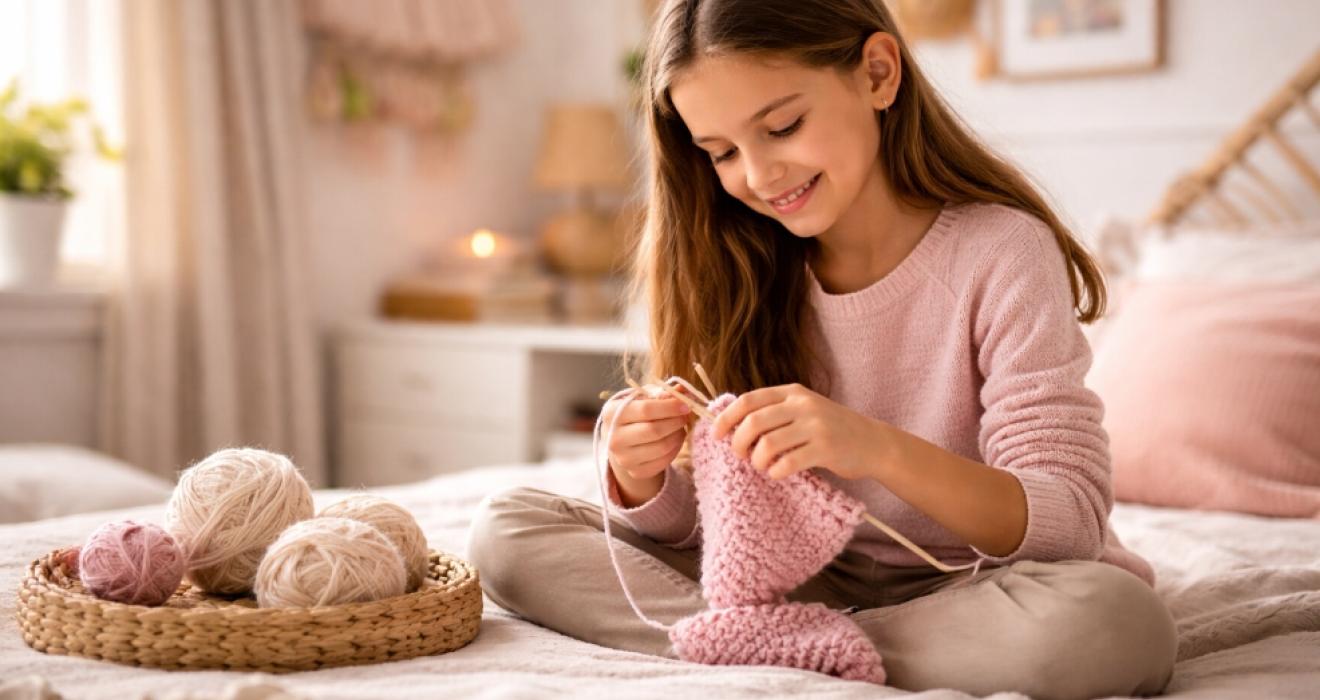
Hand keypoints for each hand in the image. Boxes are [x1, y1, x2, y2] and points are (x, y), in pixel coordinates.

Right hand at [604, 392, 690, 481]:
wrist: (621, 440)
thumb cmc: (634, 413)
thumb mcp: (643, 398)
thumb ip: (662, 393)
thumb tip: (682, 390)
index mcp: (612, 413)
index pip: (645, 409)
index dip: (669, 407)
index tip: (685, 405)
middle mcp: (614, 438)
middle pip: (654, 430)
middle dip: (675, 422)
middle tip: (685, 416)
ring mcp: (624, 458)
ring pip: (662, 447)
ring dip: (678, 435)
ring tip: (680, 427)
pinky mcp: (636, 472)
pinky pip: (663, 461)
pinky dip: (675, 449)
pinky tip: (675, 439)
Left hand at [711, 383, 892, 480]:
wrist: (873, 443)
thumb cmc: (831, 429)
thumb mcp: (803, 410)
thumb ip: (774, 413)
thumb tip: (731, 425)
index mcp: (793, 392)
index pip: (748, 400)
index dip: (726, 418)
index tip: (715, 434)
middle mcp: (803, 405)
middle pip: (753, 422)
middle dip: (738, 443)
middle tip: (741, 456)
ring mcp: (815, 426)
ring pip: (767, 444)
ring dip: (757, 461)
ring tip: (762, 466)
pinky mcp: (825, 449)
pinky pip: (787, 463)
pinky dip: (775, 472)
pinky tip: (778, 474)